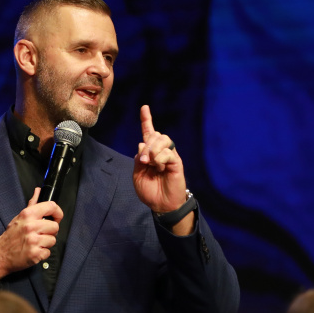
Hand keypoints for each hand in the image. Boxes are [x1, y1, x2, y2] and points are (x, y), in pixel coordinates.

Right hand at [0, 187, 63, 279]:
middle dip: (50, 231)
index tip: (57, 217)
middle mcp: (31, 226)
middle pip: (55, 226)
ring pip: (53, 240)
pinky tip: (33, 250)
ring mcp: (33, 241)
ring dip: (46, 243)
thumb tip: (38, 191)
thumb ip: (32, 204)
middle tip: (40, 234)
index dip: (58, 212)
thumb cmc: (11, 236)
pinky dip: (42, 253)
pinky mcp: (35, 254)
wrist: (0, 254)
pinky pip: (48, 252)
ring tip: (35, 243)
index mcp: (28, 215)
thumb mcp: (19, 217)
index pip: (51, 206)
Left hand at [133, 105, 188, 222]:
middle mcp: (160, 152)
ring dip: (153, 149)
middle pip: (155, 134)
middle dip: (147, 144)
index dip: (146, 120)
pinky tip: (159, 167)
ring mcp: (169, 156)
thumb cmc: (150, 191)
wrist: (161, 205)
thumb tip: (143, 144)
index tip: (144, 107)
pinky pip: (168, 153)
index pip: (149, 132)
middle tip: (144, 160)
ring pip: (163, 139)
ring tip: (150, 163)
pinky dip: (160, 158)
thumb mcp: (137, 174)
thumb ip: (138, 159)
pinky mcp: (176, 162)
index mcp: (150, 153)